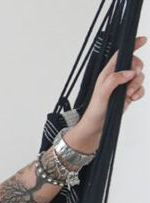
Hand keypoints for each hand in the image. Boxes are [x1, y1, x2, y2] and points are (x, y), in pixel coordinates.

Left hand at [70, 36, 145, 151]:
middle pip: (135, 65)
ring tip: (129, 94)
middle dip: (137, 72)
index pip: (121, 55)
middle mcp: (116, 77)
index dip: (132, 46)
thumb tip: (129, 72)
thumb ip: (114, 80)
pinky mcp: (128, 95)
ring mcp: (123, 86)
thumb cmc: (95, 109)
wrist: (97, 126)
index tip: (143, 40)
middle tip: (131, 83)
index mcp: (108, 73)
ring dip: (137, 85)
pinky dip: (139, 93)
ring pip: (139, 77)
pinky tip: (132, 98)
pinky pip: (141, 88)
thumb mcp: (102, 93)